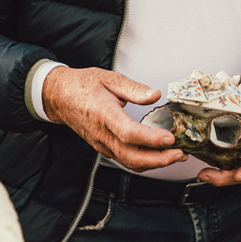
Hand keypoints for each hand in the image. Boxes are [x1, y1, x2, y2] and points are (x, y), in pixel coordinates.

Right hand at [41, 66, 187, 172]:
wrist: (59, 96)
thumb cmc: (83, 85)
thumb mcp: (109, 77)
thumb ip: (134, 88)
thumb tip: (155, 95)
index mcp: (103, 113)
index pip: (128, 132)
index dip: (150, 138)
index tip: (170, 137)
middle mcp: (102, 134)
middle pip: (132, 157)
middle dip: (159, 160)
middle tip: (180, 152)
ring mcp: (101, 144)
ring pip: (129, 163)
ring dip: (155, 164)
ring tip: (176, 155)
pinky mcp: (104, 148)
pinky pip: (125, 160)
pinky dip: (145, 162)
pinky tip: (159, 154)